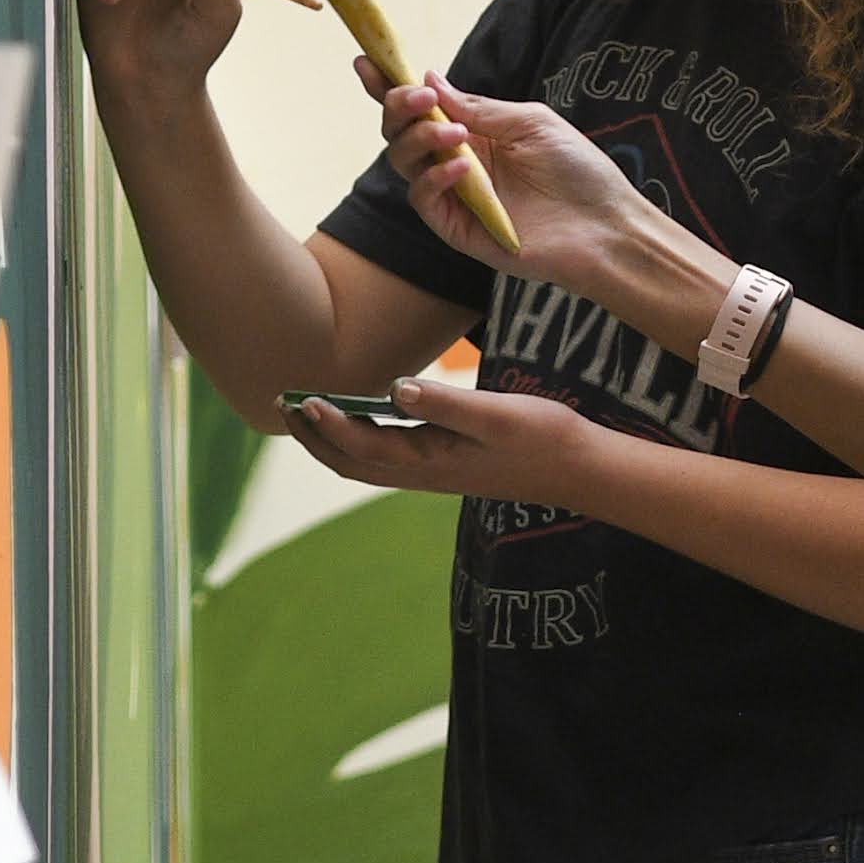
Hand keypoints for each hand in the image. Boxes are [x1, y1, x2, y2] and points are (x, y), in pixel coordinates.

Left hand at [284, 377, 605, 510]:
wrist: (580, 469)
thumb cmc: (543, 438)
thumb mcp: (497, 415)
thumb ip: (446, 403)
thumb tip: (396, 388)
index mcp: (431, 462)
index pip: (364, 446)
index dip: (328, 424)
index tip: (302, 397)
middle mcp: (424, 474)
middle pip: (351, 463)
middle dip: (314, 437)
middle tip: (283, 403)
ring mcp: (434, 473)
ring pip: (366, 463)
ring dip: (331, 440)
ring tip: (305, 411)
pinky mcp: (445, 466)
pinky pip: (386, 459)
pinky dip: (359, 440)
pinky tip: (359, 417)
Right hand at [383, 79, 685, 307]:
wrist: (606, 225)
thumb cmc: (577, 170)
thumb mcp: (529, 122)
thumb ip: (477, 106)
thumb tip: (430, 78)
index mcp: (473, 133)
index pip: (421, 108)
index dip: (388, 85)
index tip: (365, 60)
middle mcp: (456, 162)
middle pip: (400, 133)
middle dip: (399, 107)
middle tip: (421, 97)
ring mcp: (455, 196)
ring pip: (404, 163)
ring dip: (420, 139)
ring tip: (455, 133)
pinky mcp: (458, 229)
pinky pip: (424, 200)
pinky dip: (435, 178)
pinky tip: (464, 166)